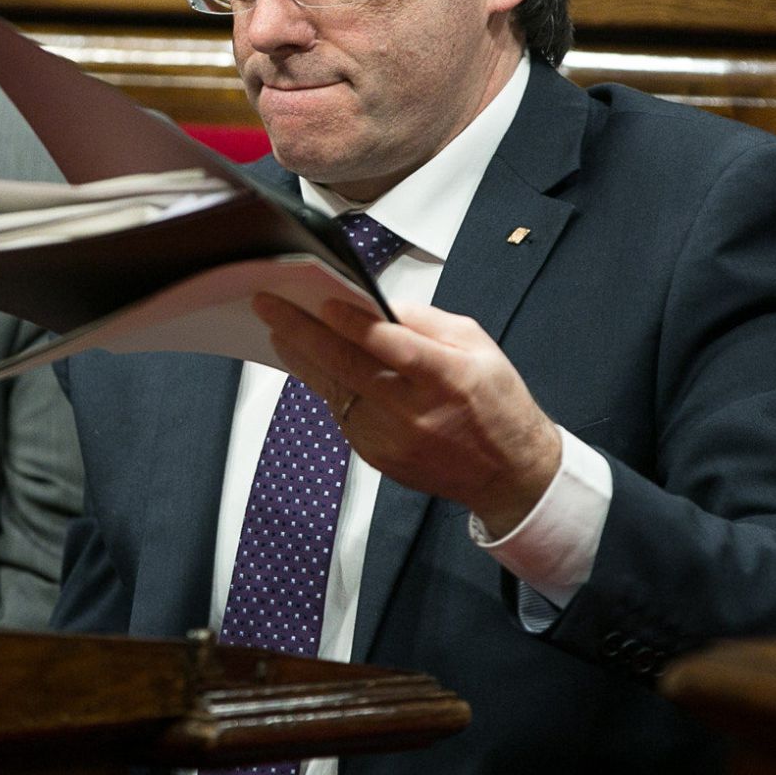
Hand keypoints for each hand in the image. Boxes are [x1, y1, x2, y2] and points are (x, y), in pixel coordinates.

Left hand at [254, 293, 562, 536]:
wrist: (506, 472)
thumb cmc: (495, 399)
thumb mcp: (476, 345)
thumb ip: (425, 322)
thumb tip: (374, 303)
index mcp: (448, 377)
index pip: (394, 347)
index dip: (355, 325)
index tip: (321, 302)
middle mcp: (416, 412)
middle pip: (348, 368)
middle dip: (303, 333)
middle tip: (269, 307)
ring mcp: (393, 439)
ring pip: (335, 392)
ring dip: (303, 359)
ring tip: (278, 330)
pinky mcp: (377, 456)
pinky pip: (343, 413)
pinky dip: (327, 387)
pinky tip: (314, 365)